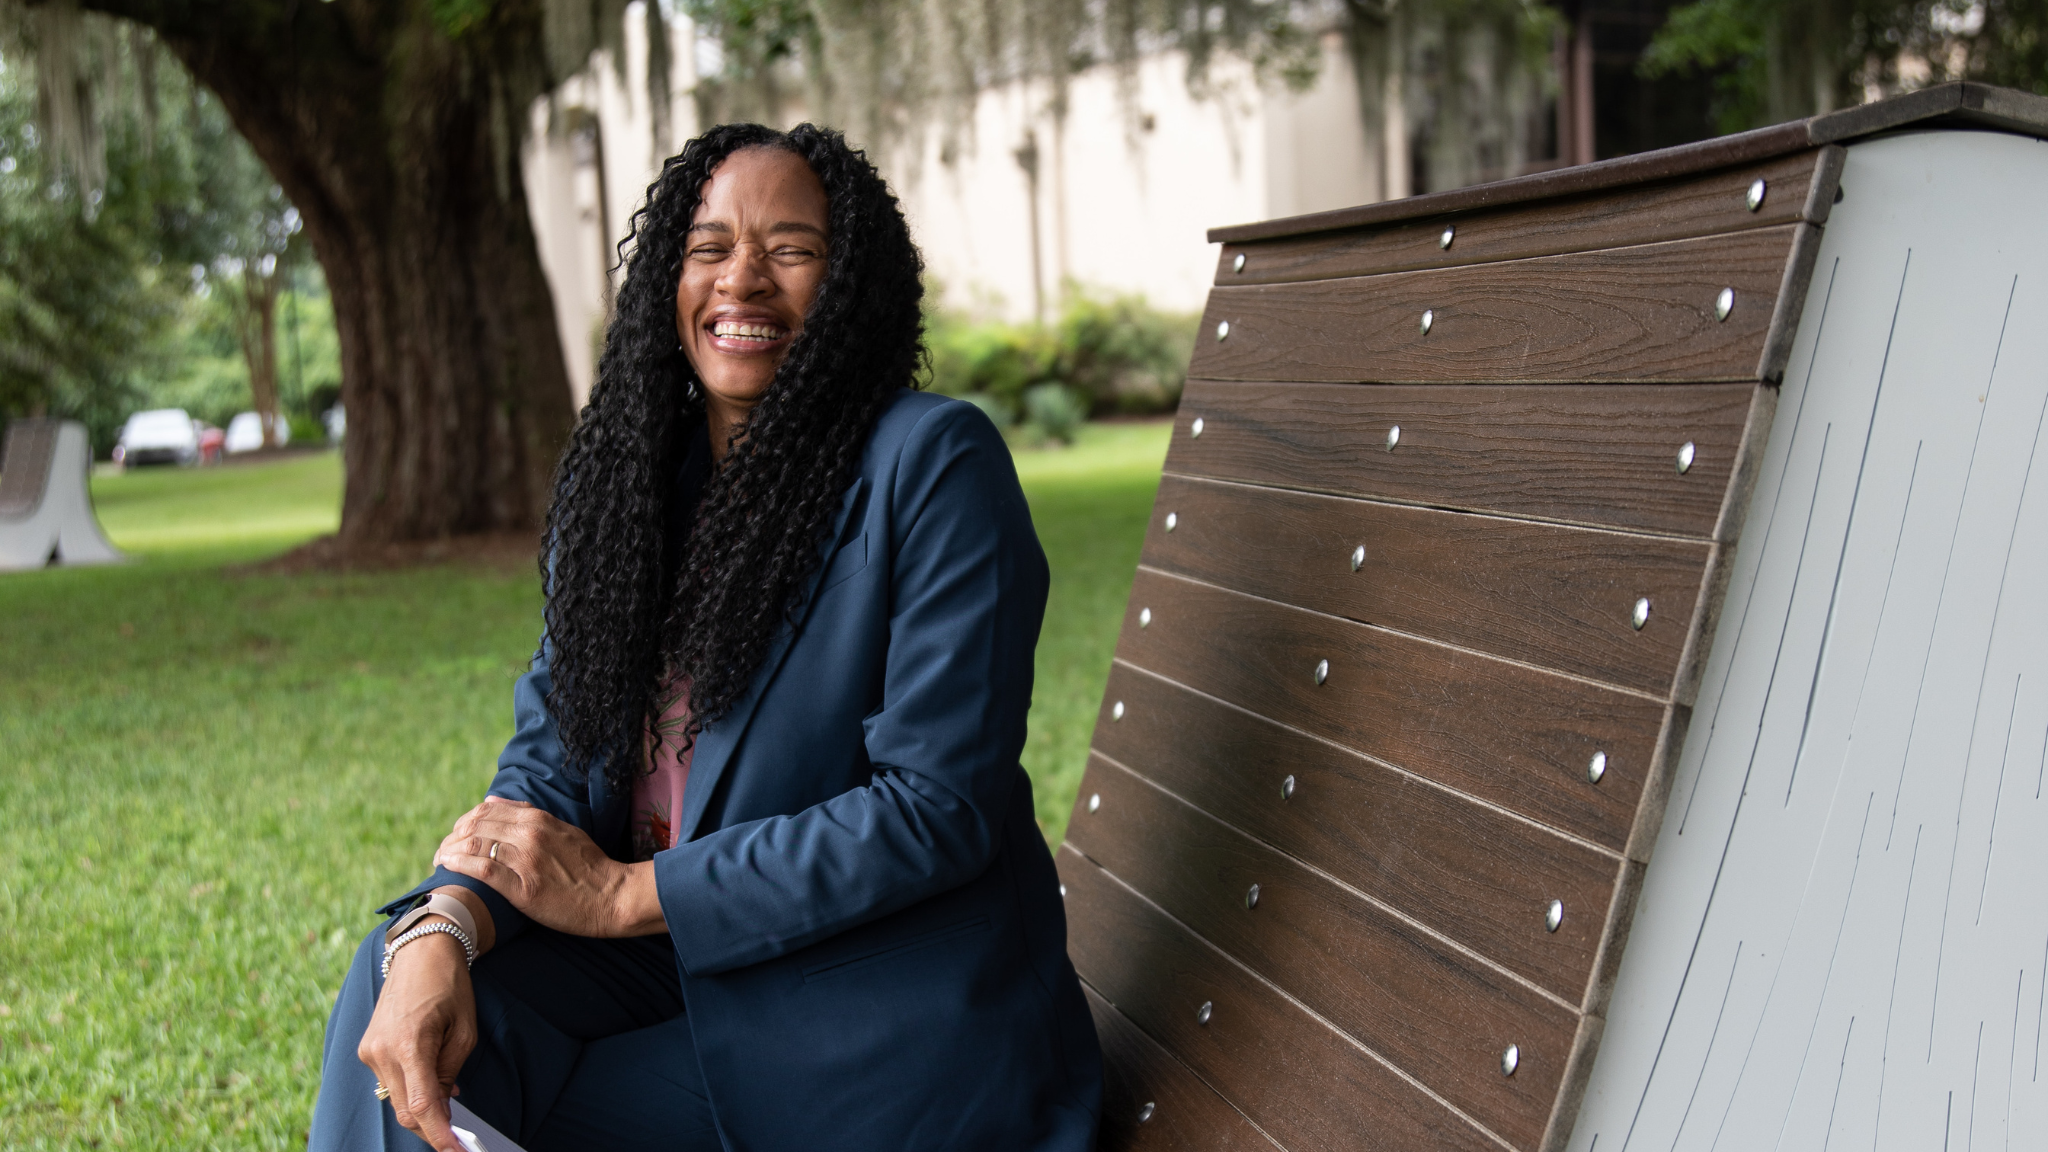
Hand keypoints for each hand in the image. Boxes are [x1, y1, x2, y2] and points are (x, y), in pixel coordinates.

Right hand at [358, 931, 474, 1151]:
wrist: (419, 951)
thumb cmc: (448, 986)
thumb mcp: (463, 1030)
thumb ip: (450, 1072)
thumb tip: (444, 1106)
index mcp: (409, 1044)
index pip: (421, 1106)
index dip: (439, 1135)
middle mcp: (381, 1052)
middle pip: (406, 1111)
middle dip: (432, 1128)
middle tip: (459, 1139)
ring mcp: (369, 1051)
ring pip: (396, 1099)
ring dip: (422, 1108)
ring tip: (449, 1102)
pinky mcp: (366, 1048)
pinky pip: (390, 1081)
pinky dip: (411, 1089)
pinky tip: (431, 1084)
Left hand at [436, 798, 664, 936]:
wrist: (612, 896)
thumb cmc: (590, 867)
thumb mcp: (564, 830)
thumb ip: (530, 816)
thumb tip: (494, 801)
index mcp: (539, 819)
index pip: (487, 810)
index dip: (465, 820)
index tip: (456, 834)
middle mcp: (530, 835)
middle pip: (476, 826)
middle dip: (452, 836)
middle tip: (443, 850)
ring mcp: (526, 861)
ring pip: (475, 845)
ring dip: (450, 851)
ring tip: (440, 860)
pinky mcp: (524, 888)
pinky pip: (483, 870)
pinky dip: (460, 865)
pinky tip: (448, 866)